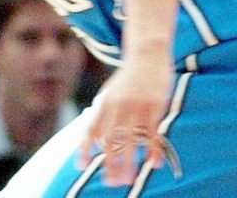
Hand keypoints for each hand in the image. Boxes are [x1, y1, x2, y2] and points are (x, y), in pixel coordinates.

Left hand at [78, 47, 173, 186]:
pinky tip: (154, 163)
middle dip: (109, 163)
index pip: (91, 129)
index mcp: (105, 102)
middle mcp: (118, 105)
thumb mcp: (111, 90)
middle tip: (111, 182)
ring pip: (131, 140)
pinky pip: (153, 133)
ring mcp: (137, 106)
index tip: (81, 166)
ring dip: (129, 162)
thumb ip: (103, 112)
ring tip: (129, 179)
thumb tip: (95, 137)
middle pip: (111, 140)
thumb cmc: (129, 76)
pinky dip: (153, 150)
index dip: (85, 148)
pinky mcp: (155, 105)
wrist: (148, 53)